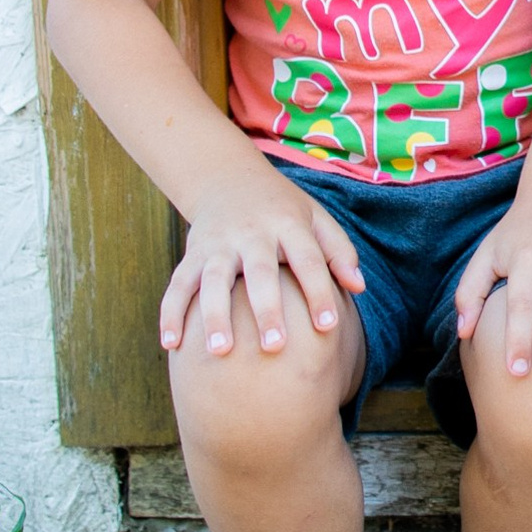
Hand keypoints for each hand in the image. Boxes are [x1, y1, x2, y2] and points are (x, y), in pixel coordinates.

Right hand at [162, 158, 365, 358]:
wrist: (229, 179)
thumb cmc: (283, 210)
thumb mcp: (316, 219)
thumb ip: (338, 251)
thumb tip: (359, 287)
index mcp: (288, 224)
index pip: (309, 260)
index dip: (320, 292)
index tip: (329, 327)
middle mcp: (251, 233)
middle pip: (260, 273)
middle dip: (266, 309)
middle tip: (274, 347)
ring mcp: (218, 243)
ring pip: (213, 280)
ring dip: (214, 316)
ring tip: (220, 352)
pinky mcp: (192, 253)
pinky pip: (178, 284)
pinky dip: (171, 313)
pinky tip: (171, 344)